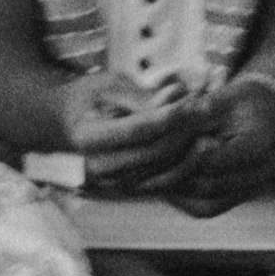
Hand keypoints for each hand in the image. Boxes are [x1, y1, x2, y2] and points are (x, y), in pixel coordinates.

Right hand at [63, 74, 205, 192]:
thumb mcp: (107, 85)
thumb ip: (142, 96)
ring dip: (191, 149)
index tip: (193, 100)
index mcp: (88, 137)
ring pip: (163, 171)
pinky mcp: (127, 189)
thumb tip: (177, 98)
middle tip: (209, 111)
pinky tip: (201, 146)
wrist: (62, 126)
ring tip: (212, 128)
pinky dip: (185, 165)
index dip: (170, 115)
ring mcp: (113, 183)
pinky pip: (163, 182)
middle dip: (186, 131)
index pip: (138, 129)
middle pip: (155, 152)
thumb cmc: (86, 98)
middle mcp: (99, 167)